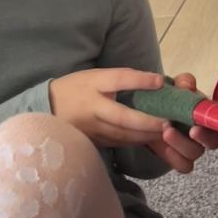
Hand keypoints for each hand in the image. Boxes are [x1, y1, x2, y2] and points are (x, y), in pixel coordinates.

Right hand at [49, 69, 217, 172]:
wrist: (46, 107)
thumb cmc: (77, 87)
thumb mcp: (97, 76)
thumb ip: (124, 79)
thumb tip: (155, 82)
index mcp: (94, 86)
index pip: (119, 80)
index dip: (140, 81)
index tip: (159, 81)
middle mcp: (93, 109)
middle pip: (124, 117)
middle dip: (149, 122)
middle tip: (171, 122)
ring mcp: (93, 129)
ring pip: (124, 134)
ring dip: (146, 134)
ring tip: (167, 132)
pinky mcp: (93, 141)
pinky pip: (119, 142)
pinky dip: (136, 141)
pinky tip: (150, 139)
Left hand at [155, 72, 217, 173]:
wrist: (151, 112)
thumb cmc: (171, 98)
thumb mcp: (176, 86)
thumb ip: (183, 82)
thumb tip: (187, 85)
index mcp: (210, 115)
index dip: (214, 125)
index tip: (196, 124)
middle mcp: (206, 133)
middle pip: (213, 143)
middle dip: (200, 137)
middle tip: (179, 129)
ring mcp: (193, 147)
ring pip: (195, 154)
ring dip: (180, 144)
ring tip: (165, 131)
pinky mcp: (180, 158)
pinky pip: (185, 166)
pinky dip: (175, 160)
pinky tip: (164, 148)